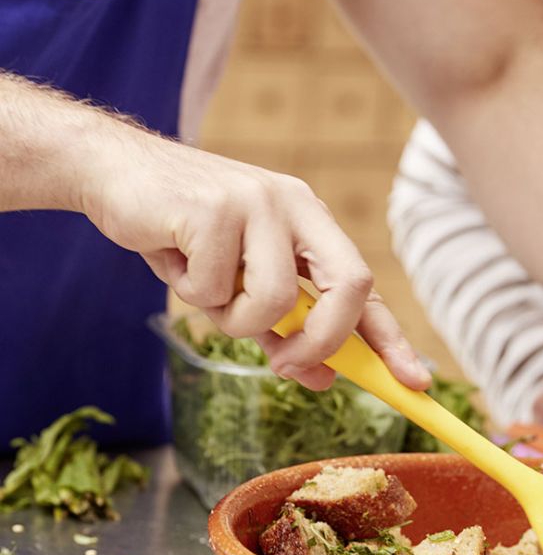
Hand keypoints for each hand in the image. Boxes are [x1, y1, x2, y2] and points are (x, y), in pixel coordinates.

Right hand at [77, 119, 429, 391]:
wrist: (113, 173)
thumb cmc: (183, 234)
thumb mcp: (238, 285)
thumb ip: (282, 329)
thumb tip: (323, 378)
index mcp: (310, 222)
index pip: (365, 287)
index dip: (392, 338)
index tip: (417, 381)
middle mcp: (295, 206)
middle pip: (350, 287)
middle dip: (323, 340)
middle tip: (286, 363)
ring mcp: (258, 202)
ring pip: (275, 300)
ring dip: (231, 317)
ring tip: (200, 285)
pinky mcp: (213, 208)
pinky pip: (215, 289)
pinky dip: (188, 290)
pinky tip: (172, 257)